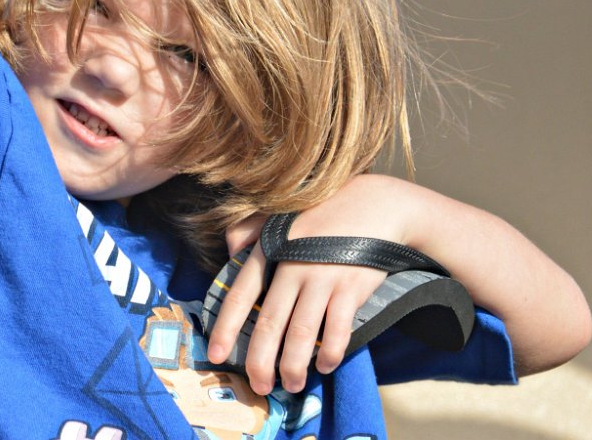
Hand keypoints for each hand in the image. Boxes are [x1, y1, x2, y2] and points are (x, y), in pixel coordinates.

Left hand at [207, 191, 404, 394]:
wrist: (376, 205)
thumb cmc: (324, 212)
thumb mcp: (282, 213)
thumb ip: (251, 230)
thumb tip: (229, 252)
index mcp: (272, 248)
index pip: (241, 293)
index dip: (225, 327)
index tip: (215, 355)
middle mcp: (293, 265)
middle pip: (270, 323)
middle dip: (260, 362)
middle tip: (258, 386)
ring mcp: (323, 277)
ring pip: (301, 334)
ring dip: (293, 366)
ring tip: (291, 384)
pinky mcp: (351, 288)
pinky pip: (335, 331)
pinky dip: (329, 353)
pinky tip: (324, 365)